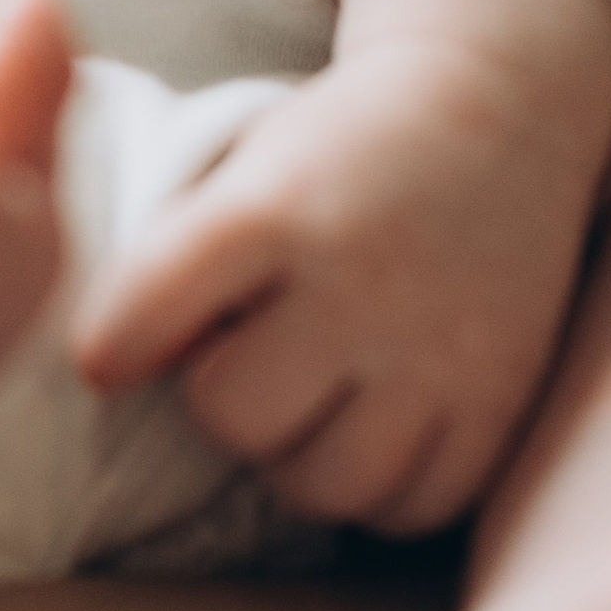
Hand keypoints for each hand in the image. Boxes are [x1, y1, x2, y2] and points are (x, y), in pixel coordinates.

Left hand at [78, 40, 594, 532]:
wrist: (495, 103)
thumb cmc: (340, 147)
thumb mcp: (248, 164)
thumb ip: (181, 257)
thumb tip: (117, 374)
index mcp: (275, 207)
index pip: (145, 309)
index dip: (111, 346)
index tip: (111, 355)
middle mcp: (358, 282)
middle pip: (233, 416)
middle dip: (219, 397)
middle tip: (243, 358)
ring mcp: (437, 349)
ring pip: (323, 484)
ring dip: (294, 456)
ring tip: (304, 403)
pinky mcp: (499, 398)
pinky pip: (410, 508)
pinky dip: (377, 490)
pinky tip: (369, 431)